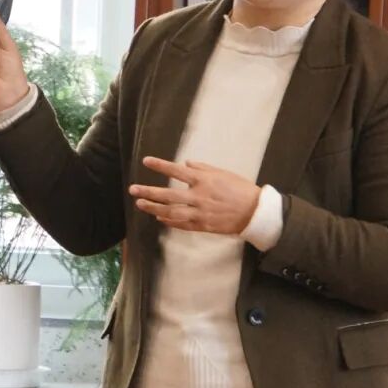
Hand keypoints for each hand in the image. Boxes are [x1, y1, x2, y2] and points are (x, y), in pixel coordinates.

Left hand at [129, 156, 261, 234]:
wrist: (255, 212)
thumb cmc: (240, 189)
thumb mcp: (223, 173)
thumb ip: (202, 168)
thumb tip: (186, 164)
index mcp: (203, 180)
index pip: (176, 171)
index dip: (160, 165)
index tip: (146, 161)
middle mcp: (198, 196)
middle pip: (167, 195)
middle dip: (148, 192)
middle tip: (133, 190)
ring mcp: (199, 213)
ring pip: (170, 212)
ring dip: (153, 209)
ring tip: (140, 205)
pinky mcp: (202, 226)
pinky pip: (181, 224)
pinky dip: (168, 221)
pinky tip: (159, 218)